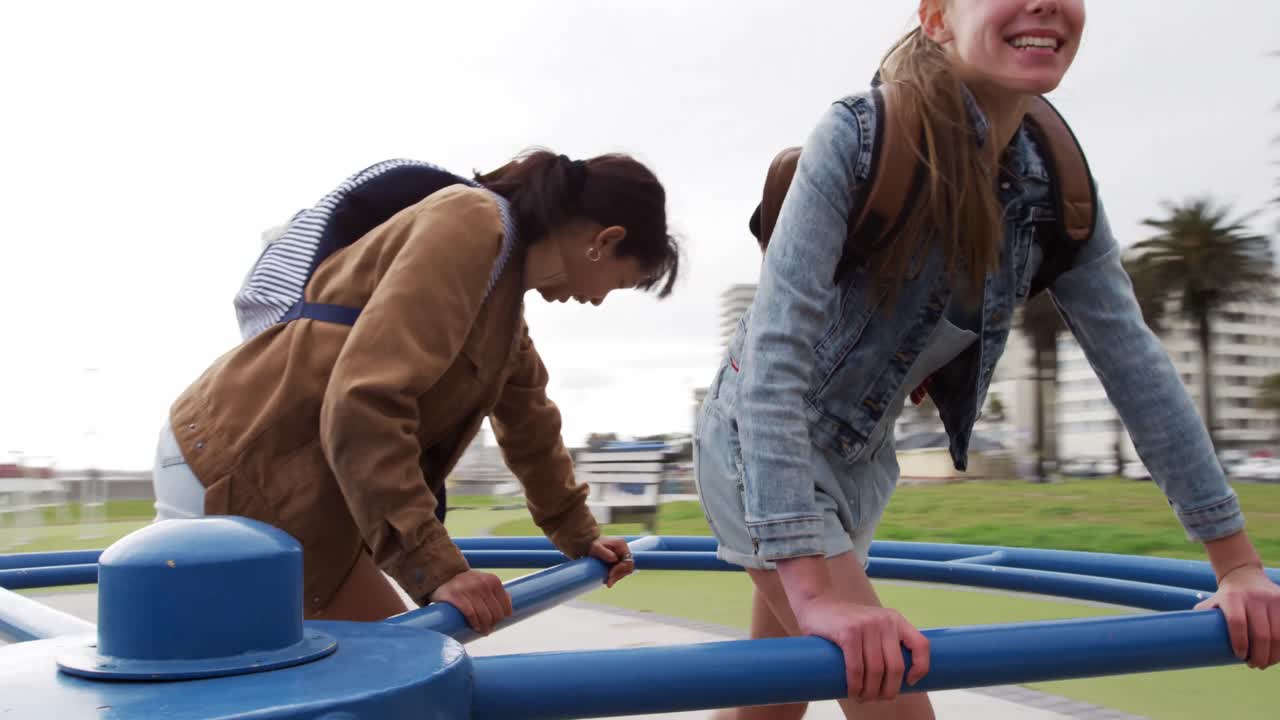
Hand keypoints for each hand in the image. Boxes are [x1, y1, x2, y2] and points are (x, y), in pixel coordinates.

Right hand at [429, 570, 511, 634]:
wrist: (444, 575)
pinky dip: (474, 623)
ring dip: (485, 627)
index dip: (503, 617)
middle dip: (494, 623)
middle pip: (495, 612)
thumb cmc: (468, 583)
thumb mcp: (485, 582)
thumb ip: (497, 593)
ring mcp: (469, 589)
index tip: (498, 622)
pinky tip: (475, 627)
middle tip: (490, 628)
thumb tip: (509, 610)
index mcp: (493, 580)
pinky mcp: (455, 596)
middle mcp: (482, 583)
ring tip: (484, 631)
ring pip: (484, 615)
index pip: (505, 605)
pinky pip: (470, 614)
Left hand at [588, 536, 635, 587]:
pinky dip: (615, 576)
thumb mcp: (596, 547)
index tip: (610, 575)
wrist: (588, 544)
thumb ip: (605, 553)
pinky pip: (620, 571)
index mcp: (621, 545)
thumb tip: (614, 559)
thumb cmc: (591, 544)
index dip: (620, 569)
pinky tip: (608, 580)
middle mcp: (624, 550)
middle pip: (628, 567)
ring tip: (608, 583)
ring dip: (617, 577)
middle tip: (608, 583)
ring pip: (625, 571)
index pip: (628, 561)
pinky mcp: (618, 561)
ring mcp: (622, 556)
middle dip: (618, 575)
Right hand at [794, 595, 929, 702]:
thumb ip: (885, 641)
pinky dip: (855, 686)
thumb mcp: (873, 625)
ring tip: (863, 698)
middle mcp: (884, 621)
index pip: (921, 645)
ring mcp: (866, 625)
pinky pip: (856, 667)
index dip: (921, 668)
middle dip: (888, 690)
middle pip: (896, 666)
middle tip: (878, 699)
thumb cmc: (846, 623)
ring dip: (870, 692)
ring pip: (876, 671)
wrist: (816, 604)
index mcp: (895, 619)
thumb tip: (900, 677)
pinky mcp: (848, 632)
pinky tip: (853, 693)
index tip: (910, 683)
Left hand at [1196, 564, 1279, 668]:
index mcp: (1231, 597)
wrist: (1243, 575)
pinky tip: (1278, 654)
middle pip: (1262, 634)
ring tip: (1266, 663)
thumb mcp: (1210, 603)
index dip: (1239, 642)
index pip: (1237, 622)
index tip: (1239, 656)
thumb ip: (1199, 619)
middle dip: (1259, 655)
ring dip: (1274, 655)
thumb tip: (1179, 640)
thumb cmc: (1224, 597)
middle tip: (1254, 665)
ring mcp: (1272, 598)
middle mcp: (1253, 597)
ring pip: (1279, 634)